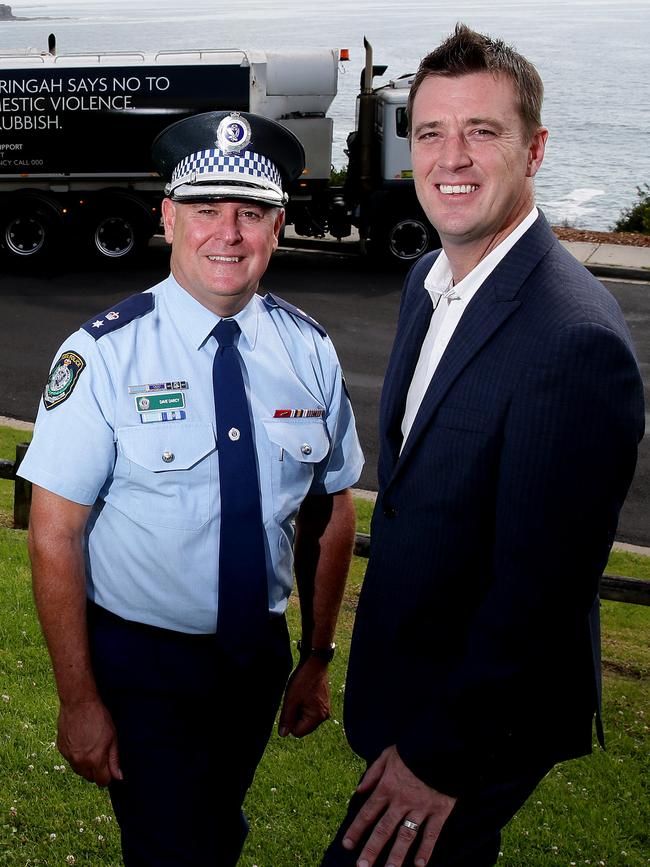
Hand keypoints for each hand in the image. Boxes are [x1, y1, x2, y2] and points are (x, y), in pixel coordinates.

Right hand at [57, 697, 122, 786]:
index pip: (102, 781)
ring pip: (79, 770)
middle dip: (97, 771)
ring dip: (86, 765)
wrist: (79, 703)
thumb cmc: (99, 717)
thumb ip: (114, 759)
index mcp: (95, 760)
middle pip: (90, 778)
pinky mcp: (61, 749)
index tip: (110, 769)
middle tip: (101, 755)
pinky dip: (76, 756)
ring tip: (91, 747)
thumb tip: (118, 777)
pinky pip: (70, 760)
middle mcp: (80, 762)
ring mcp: (68, 756)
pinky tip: (81, 742)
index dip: (108, 776)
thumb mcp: (112, 737)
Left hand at [277, 659, 330, 737]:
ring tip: (299, 695)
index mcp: (318, 717)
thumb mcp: (291, 699)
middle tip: (295, 699)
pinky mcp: (323, 704)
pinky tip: (303, 693)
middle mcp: (324, 716)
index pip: (298, 732)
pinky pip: (310, 711)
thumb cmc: (304, 679)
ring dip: (299, 710)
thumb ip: (287, 718)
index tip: (291, 705)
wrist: (315, 662)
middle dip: (295, 716)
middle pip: (302, 727)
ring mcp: (325, 709)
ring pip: (305, 719)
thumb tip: (283, 734)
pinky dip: (303, 705)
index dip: (290, 721)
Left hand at [341, 745, 455, 866]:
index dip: (356, 829)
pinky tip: (420, 865)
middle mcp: (401, 800)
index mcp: (387, 786)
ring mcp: (421, 807)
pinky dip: (426, 849)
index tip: (347, 845)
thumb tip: (358, 790)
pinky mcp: (439, 811)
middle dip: (371, 849)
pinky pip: (432, 833)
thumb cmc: (413, 750)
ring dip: (396, 856)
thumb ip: (373, 773)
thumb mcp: (388, 754)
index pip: (368, 812)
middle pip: (384, 829)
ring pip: (406, 836)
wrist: (441, 745)